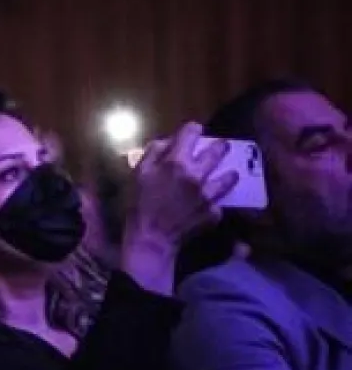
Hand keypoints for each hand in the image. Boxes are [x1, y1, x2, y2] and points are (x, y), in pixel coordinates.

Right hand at [127, 122, 237, 249]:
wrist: (151, 239)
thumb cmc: (139, 204)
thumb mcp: (138, 174)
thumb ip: (153, 152)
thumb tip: (168, 141)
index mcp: (176, 161)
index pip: (192, 131)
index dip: (193, 130)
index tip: (193, 134)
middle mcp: (197, 174)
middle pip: (219, 150)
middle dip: (219, 147)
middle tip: (219, 148)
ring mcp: (209, 194)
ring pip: (229, 176)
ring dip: (227, 174)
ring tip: (226, 176)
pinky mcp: (214, 211)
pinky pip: (219, 202)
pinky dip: (214, 203)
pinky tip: (208, 206)